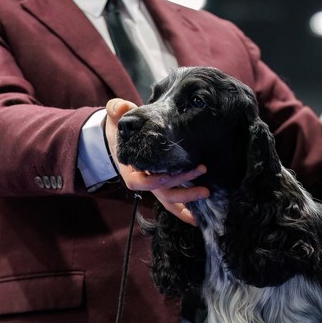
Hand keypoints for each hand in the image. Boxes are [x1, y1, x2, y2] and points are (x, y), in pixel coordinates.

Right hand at [105, 99, 209, 226]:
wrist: (122, 136)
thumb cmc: (120, 128)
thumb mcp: (115, 117)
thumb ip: (116, 110)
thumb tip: (121, 107)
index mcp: (130, 169)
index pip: (139, 182)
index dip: (153, 181)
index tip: (167, 174)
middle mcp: (144, 181)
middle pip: (161, 192)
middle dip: (181, 187)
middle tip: (201, 173)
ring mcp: (155, 185)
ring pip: (170, 199)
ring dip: (188, 198)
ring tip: (206, 193)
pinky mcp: (165, 184)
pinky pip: (175, 201)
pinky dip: (186, 209)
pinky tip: (200, 215)